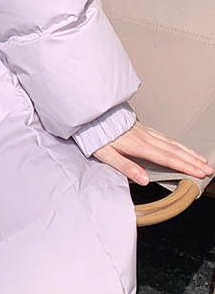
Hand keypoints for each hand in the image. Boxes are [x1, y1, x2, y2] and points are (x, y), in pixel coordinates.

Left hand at [93, 121, 213, 185]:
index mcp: (138, 145)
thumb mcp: (106, 155)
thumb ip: (126, 167)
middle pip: (173, 151)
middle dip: (192, 161)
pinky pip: (164, 137)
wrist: (91, 113)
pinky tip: (181, 147)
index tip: (198, 172)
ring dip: (188, 152)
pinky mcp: (142, 129)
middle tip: (208, 169)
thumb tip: (144, 180)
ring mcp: (144, 132)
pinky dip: (177, 143)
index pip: (166, 158)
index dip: (184, 166)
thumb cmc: (95, 135)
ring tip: (201, 159)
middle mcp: (145, 138)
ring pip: (171, 143)